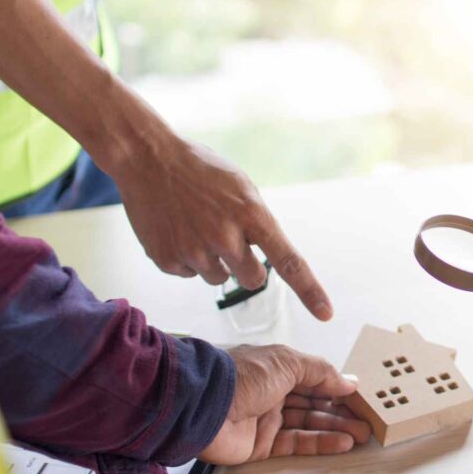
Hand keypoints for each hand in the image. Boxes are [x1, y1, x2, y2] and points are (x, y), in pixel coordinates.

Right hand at [113, 138, 332, 319]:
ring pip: (218, 279)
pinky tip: (175, 229)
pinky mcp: (167, 260)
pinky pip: (189, 273)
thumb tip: (266, 256)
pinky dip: (185, 257)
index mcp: (250, 214)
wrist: (147, 158)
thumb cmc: (199, 170)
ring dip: (212, 260)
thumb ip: (257, 222)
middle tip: (228, 240)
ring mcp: (193, 250)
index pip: (288, 261)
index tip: (325, 314)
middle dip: (246, 268)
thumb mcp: (240, 187)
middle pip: (253, 280)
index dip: (309, 291)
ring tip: (194, 225)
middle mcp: (224, 236)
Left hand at [198, 344, 371, 464]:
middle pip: (314, 402)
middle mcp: (272, 392)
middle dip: (341, 410)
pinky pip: (297, 443)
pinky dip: (321, 442)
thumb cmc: (241, 376)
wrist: (204, 405)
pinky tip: (342, 441)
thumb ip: (320, 371)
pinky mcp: (262, 444)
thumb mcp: (288, 362)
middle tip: (367, 418)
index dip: (337, 386)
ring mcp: (267, 418)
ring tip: (362, 432)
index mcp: (277, 368)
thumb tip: (347, 380)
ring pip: (309, 423)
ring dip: (336, 427)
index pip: (314, 378)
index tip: (359, 396)